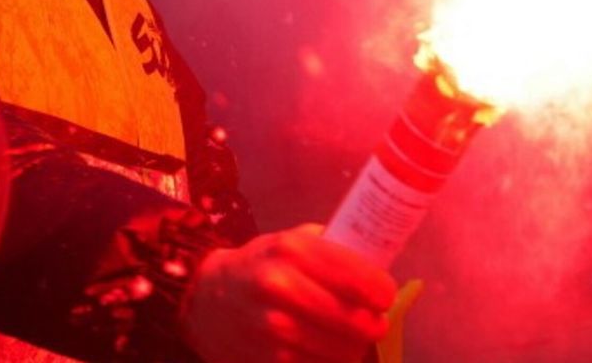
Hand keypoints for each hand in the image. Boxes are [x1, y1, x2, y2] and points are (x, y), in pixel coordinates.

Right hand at [182, 224, 395, 362]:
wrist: (206, 300)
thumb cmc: (260, 266)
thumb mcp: (290, 241)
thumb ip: (332, 248)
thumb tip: (380, 265)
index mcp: (293, 250)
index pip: (361, 279)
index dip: (384, 292)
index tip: (385, 296)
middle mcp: (282, 287)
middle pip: (357, 320)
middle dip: (375, 324)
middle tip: (374, 321)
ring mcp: (274, 328)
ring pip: (344, 351)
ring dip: (355, 347)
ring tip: (351, 337)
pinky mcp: (271, 360)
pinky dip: (332, 362)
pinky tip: (326, 351)